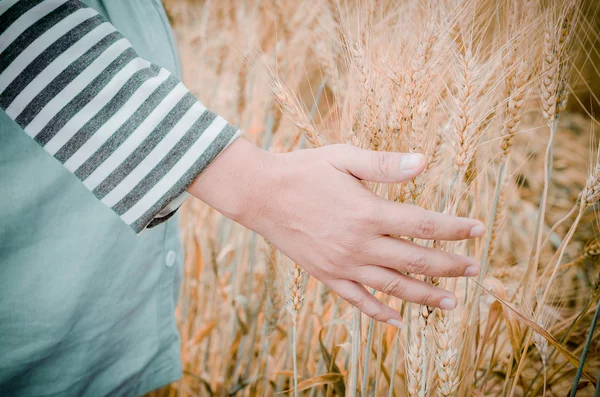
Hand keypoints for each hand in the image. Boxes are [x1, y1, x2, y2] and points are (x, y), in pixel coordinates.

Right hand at [188, 138, 484, 326]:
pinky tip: (398, 322)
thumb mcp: (344, 157)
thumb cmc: (304, 170)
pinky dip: (380, 313)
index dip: (455, 228)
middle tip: (474, 269)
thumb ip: (385, 164)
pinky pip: (358, 301)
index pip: (424, 224)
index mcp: (368, 212)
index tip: (479, 230)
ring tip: (450, 303)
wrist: (261, 194)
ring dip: (424, 295)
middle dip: (449, 265)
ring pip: (393, 287)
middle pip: (416, 260)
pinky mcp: (327, 275)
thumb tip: (424, 162)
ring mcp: (343, 264)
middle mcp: (360, 244)